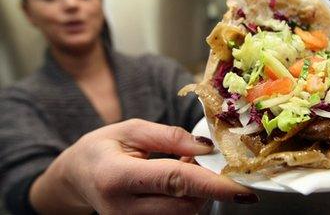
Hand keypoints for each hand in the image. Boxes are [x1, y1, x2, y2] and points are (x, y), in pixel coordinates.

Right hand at [30, 119, 257, 213]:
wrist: (77, 177)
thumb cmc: (102, 148)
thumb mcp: (131, 130)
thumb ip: (169, 137)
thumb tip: (206, 148)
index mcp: (118, 177)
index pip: (175, 181)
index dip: (213, 185)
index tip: (244, 190)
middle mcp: (123, 209)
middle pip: (185, 205)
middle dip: (206, 184)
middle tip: (198, 160)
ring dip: (196, 192)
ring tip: (180, 168)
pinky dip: (185, 201)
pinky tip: (175, 184)